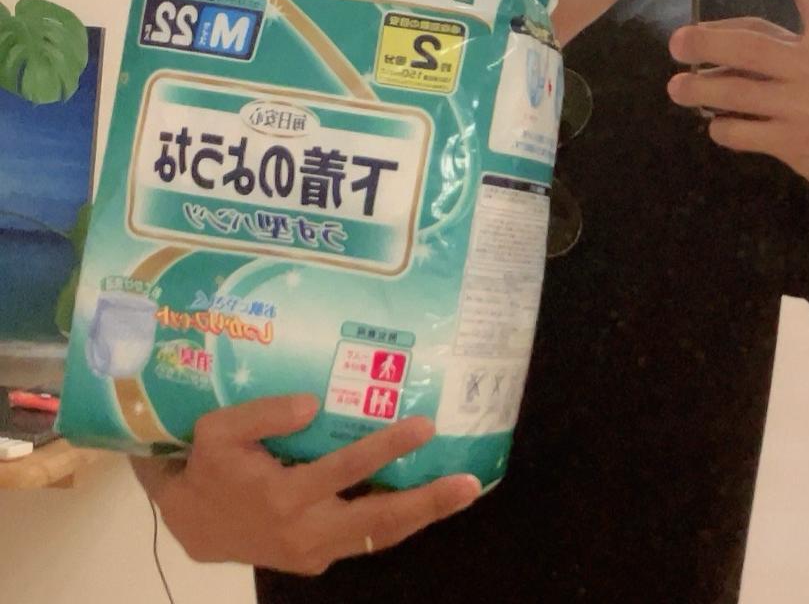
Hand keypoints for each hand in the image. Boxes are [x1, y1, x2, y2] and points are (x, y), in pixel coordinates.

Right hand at [130, 394, 480, 574]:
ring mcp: (313, 551)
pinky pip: (364, 539)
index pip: (344, 471)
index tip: (424, 426)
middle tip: (469, 484)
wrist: (189, 523)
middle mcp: (304, 531)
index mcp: (281, 496)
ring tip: (462, 493)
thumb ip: (264, 412)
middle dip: (427, 503)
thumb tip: (313, 402)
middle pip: (377, 521)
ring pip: (377, 537)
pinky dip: (397, 522)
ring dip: (422, 517)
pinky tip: (425, 499)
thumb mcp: (219, 428)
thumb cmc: (208, 465)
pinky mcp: (317, 557)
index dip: (386, 448)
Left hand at [668, 0, 808, 206]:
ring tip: (677, 87)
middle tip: (677, 42)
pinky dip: (721, 127)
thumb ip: (786, 45)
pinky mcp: (794, 143)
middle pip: (750, 45)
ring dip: (698, 87)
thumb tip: (715, 38)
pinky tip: (717, 124)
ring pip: (735, 92)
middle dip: (705, 41)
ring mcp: (807, 107)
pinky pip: (740, 132)